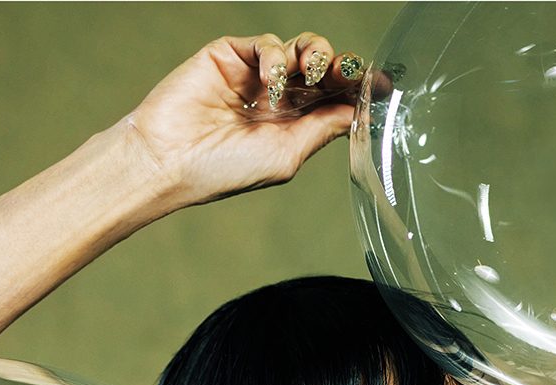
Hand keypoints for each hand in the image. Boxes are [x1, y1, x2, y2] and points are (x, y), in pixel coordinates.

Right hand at [124, 32, 359, 213]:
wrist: (171, 159)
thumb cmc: (223, 170)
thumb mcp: (285, 156)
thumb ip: (321, 130)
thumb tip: (359, 112)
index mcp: (292, 128)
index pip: (333, 101)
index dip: (359, 90)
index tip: (384, 85)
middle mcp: (277, 100)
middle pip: (323, 71)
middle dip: (341, 67)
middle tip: (349, 71)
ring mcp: (254, 75)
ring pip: (300, 49)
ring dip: (315, 55)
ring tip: (312, 73)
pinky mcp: (230, 55)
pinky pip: (268, 43)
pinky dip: (277, 56)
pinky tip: (271, 81)